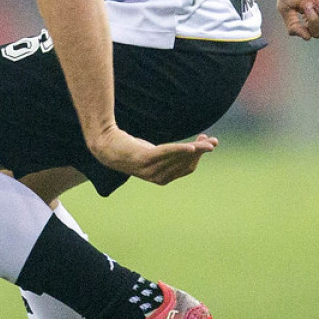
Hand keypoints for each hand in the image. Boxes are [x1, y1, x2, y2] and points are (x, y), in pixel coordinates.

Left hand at [88, 126, 217, 185]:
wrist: (107, 145)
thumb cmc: (132, 148)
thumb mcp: (155, 153)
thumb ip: (171, 154)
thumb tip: (194, 147)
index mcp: (162, 178)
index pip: (188, 169)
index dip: (199, 157)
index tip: (209, 143)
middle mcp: (157, 177)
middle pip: (186, 164)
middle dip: (201, 152)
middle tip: (212, 140)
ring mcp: (150, 168)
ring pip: (178, 158)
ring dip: (195, 149)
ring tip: (206, 140)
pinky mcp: (143, 157)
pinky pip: (166, 153)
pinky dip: (179, 150)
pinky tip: (191, 146)